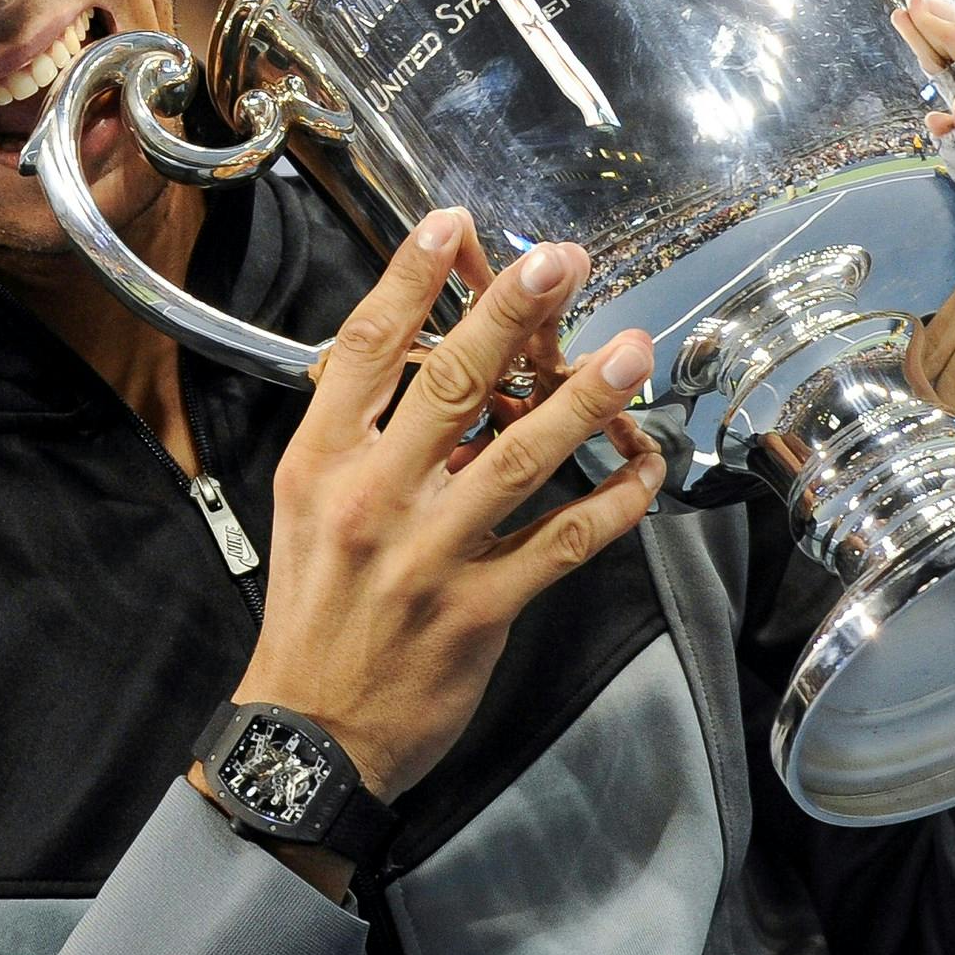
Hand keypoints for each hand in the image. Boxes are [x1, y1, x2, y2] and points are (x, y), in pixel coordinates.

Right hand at [234, 210, 663, 805]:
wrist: (309, 732)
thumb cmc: (316, 607)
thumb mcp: (308, 506)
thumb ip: (363, 436)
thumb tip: (436, 367)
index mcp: (323, 462)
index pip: (362, 350)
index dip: (407, 280)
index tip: (450, 223)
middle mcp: (374, 497)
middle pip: (451, 384)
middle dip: (512, 315)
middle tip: (563, 261)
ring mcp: (431, 554)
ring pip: (522, 458)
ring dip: (584, 399)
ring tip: (630, 348)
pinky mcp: (482, 608)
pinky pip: (564, 542)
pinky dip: (613, 501)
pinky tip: (646, 466)